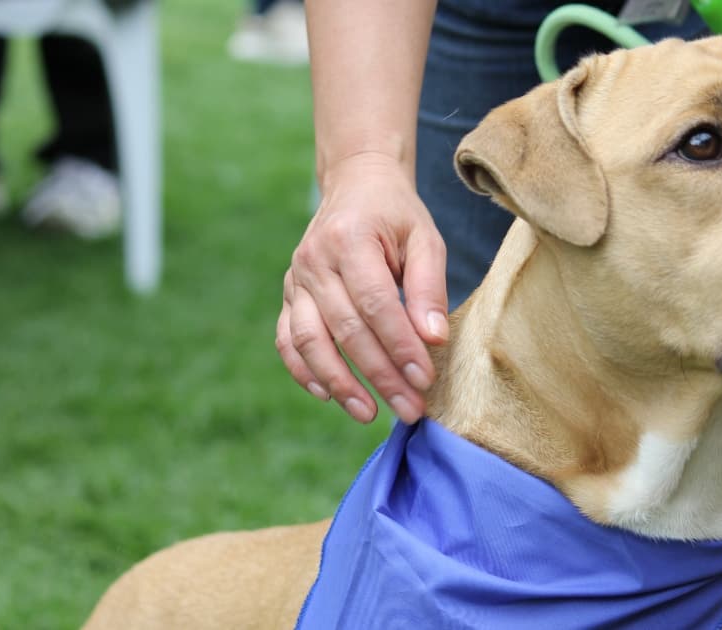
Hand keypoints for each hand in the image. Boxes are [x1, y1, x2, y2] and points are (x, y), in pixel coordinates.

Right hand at [277, 152, 448, 423]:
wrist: (355, 185)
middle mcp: (315, 259)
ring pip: (310, 340)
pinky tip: (329, 395)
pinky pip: (288, 339)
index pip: (375, 303)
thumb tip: (433, 339)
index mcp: (350, 239)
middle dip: (379, 375)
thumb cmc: (396, 215)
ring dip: (339, 382)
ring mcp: (296, 278)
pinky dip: (304, 371)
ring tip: (369, 413)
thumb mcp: (425, 238)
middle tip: (409, 409)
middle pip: (346, 329)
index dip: (399, 345)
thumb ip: (428, 287)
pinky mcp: (289, 295)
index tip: (424, 379)